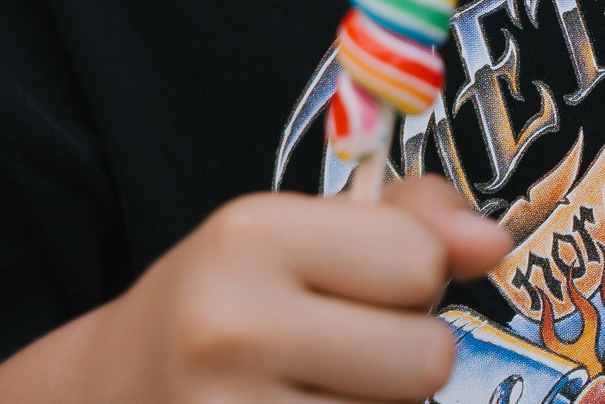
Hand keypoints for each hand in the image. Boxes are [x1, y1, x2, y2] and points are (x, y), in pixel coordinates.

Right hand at [0, 177, 510, 403]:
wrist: (109, 391)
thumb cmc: (231, 299)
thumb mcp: (303, 229)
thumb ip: (414, 218)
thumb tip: (495, 244)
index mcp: (250, 237)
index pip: (419, 264)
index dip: (415, 275)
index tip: (366, 281)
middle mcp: (229, 329)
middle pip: (426, 360)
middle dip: (406, 354)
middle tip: (345, 347)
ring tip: (316, 388)